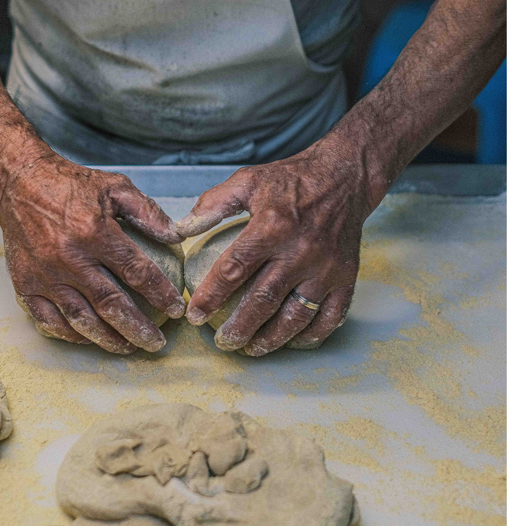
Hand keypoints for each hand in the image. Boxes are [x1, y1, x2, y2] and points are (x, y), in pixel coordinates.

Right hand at [0, 150, 185, 353]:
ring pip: (80, 319)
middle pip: (110, 304)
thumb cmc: (71, 185)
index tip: (177, 309)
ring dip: (107, 339)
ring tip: (128, 348)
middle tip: (156, 343)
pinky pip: (48, 319)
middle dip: (137, 328)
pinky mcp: (24, 284)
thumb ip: (148, 212)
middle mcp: (69, 259)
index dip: (160, 294)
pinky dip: (70, 334)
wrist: (18, 182)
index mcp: (94, 233)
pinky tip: (89, 339)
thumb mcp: (116, 187)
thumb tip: (177, 236)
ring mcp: (44, 275)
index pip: (137, 272)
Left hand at [176, 135, 374, 355]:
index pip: (233, 269)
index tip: (194, 314)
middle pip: (263, 301)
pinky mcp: (346, 277)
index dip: (210, 296)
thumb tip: (180, 230)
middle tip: (222, 342)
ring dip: (271, 338)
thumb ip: (212, 204)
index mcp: (272, 226)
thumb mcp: (247, 180)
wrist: (345, 177)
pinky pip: (330, 316)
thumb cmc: (291, 180)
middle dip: (239, 328)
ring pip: (296, 316)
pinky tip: (292, 341)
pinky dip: (311, 335)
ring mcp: (326, 268)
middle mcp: (300, 251)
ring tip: (252, 348)